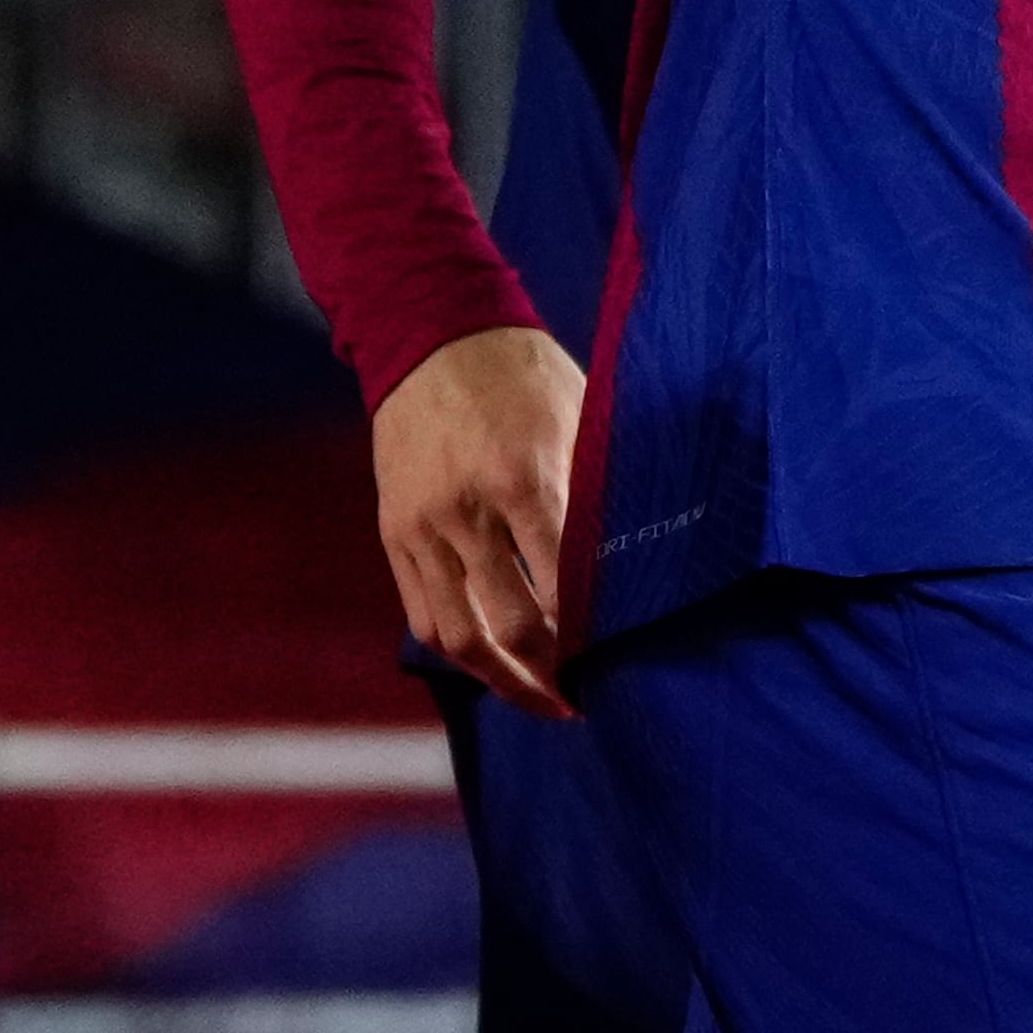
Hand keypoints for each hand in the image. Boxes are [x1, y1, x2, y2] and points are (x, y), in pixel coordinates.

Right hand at [373, 325, 584, 719]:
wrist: (432, 333)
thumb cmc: (524, 374)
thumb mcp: (580, 415)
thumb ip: (598, 487)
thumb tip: (637, 555)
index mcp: (526, 477)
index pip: (563, 583)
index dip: (589, 631)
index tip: (619, 660)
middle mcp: (469, 511)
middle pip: (510, 624)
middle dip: (550, 671)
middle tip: (584, 696)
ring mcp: (425, 526)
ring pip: (459, 635)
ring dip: (502, 680)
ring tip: (541, 700)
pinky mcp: (396, 533)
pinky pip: (423, 613)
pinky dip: (459, 650)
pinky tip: (492, 666)